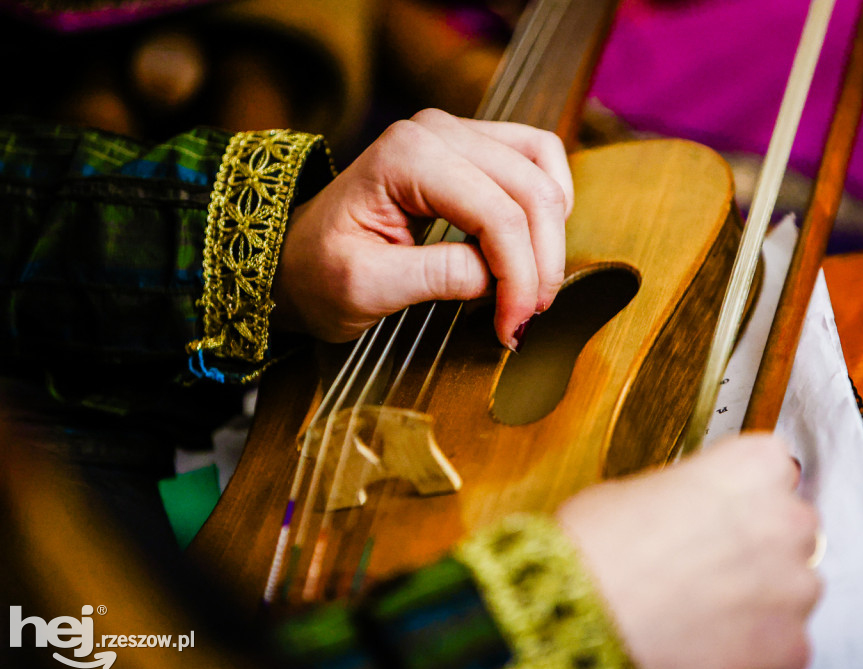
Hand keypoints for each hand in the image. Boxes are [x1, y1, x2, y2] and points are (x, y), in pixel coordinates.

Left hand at [273, 109, 572, 348]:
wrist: (296, 260)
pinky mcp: (471, 147)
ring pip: (543, 170)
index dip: (519, 276)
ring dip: (551, 233)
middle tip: (527, 318)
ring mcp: (456, 133)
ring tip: (533, 286)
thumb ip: (434, 276)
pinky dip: (548, 204)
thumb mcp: (365, 286)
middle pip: (530, 191)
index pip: (496, 214)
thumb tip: (499, 279)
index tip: (513, 327)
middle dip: (540, 262)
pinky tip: (533, 246)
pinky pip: (536, 160)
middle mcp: (437, 131)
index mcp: (406, 155)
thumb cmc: (319, 273)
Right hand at [557, 435, 820, 668]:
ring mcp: (793, 586)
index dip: (740, 494)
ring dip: (759, 596)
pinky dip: (754, 646)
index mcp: (751, 465)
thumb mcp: (635, 489)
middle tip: (704, 562)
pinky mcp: (790, 646)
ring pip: (792, 588)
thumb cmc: (594, 548)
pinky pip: (784, 642)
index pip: (773, 467)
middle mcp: (784, 519)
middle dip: (756, 546)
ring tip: (700, 605)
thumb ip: (688, 493)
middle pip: (789, 527)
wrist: (575, 613)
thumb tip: (689, 510)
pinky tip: (706, 638)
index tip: (723, 510)